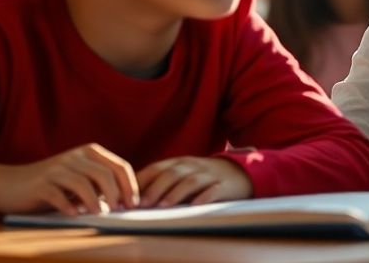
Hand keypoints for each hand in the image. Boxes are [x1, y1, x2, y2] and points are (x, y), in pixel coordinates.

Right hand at [0, 143, 138, 215]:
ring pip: (83, 183)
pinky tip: (74, 215)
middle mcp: (75, 157)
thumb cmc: (52, 185)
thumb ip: (100, 183)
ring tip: (100, 215)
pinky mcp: (40, 184)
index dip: (130, 186)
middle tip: (119, 211)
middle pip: (104, 174)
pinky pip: (58, 195)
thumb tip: (127, 201)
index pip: (120, 166)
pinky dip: (68, 207)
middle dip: (116, 194)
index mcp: (90, 152)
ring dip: (94, 202)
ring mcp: (57, 169)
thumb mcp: (80, 178)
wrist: (10, 184)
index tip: (134, 204)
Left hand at [137, 157, 251, 207]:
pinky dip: (203, 197)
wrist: (240, 172)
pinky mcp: (225, 185)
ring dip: (176, 193)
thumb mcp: (184, 173)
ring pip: (191, 181)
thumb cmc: (204, 176)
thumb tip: (134, 196)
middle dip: (155, 188)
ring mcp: (210, 175)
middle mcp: (193, 166)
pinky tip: (194, 205)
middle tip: (142, 204)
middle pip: (172, 173)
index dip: (142, 180)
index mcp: (180, 162)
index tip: (128, 195)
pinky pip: (214, 190)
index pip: (157, 168)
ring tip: (163, 206)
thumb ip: (163, 180)